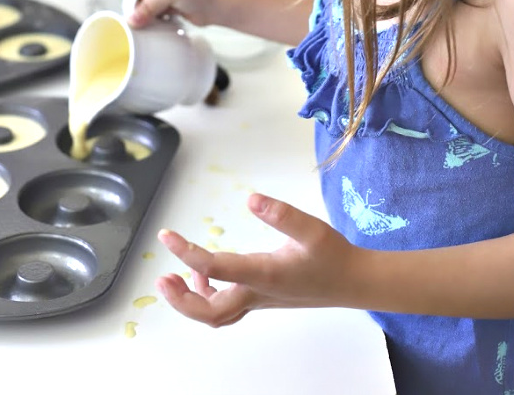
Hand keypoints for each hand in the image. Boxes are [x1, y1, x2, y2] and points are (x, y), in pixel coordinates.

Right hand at [123, 0, 220, 27]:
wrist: (217, 4)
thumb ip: (148, 5)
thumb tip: (131, 19)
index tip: (145, 4)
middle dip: (142, 5)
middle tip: (156, 9)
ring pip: (142, 6)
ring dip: (150, 13)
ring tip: (164, 12)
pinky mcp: (165, 2)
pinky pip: (151, 13)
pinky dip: (156, 18)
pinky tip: (167, 17)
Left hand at [155, 193, 360, 326]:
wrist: (353, 282)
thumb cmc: (333, 256)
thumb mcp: (312, 228)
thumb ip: (281, 214)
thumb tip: (251, 199)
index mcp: (264, 275)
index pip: (215, 268)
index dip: (186, 253)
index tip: (166, 237)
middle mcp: (257, 292)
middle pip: (209, 311)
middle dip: (180, 300)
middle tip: (160, 279)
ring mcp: (259, 299)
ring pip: (216, 314)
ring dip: (191, 302)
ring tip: (174, 280)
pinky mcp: (263, 297)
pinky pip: (227, 307)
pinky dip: (209, 297)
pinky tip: (206, 277)